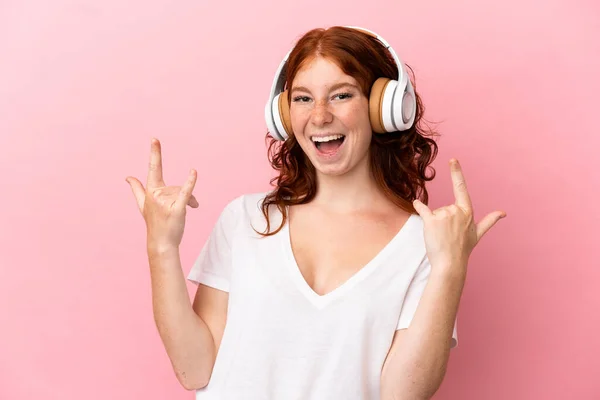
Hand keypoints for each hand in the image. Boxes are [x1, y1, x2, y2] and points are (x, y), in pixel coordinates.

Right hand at [126, 138, 198, 250]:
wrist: (162, 243)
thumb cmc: (155, 223)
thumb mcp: (143, 205)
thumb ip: (137, 189)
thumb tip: (128, 177)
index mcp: (151, 191)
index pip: (154, 168)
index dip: (155, 153)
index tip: (155, 139)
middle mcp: (156, 195)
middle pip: (177, 187)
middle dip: (185, 196)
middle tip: (184, 208)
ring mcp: (166, 203)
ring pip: (184, 192)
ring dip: (191, 201)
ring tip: (188, 210)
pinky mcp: (177, 209)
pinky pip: (185, 193)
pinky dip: (190, 182)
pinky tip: (194, 172)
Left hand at [412, 159, 505, 274]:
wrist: (450, 264)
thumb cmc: (463, 250)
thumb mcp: (477, 234)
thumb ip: (489, 221)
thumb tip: (503, 213)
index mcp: (467, 212)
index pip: (461, 189)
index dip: (456, 173)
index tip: (452, 160)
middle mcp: (456, 211)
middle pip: (444, 208)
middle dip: (443, 220)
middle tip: (447, 235)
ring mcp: (444, 215)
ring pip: (435, 212)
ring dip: (435, 224)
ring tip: (441, 237)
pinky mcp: (431, 221)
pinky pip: (422, 209)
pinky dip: (418, 206)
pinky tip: (415, 203)